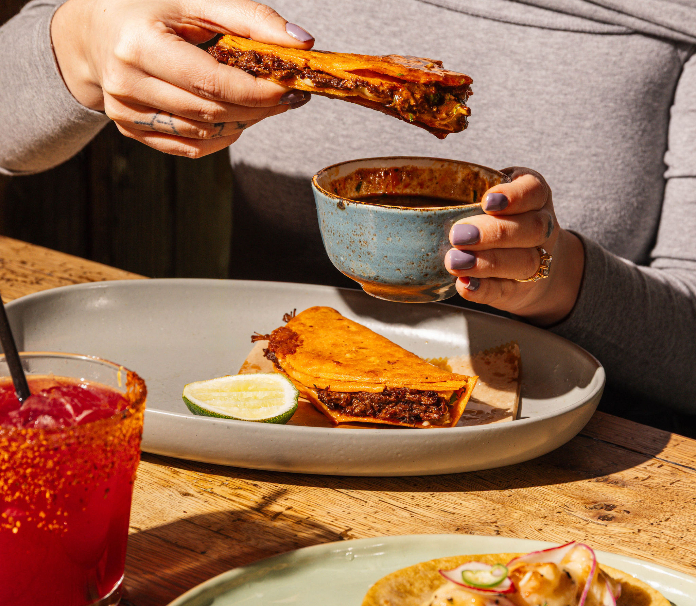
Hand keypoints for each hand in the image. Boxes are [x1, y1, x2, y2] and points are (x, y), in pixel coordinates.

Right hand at [51, 0, 313, 156]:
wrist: (93, 32)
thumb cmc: (149, 9)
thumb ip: (249, 19)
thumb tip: (301, 43)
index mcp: (139, 45)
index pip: (212, 82)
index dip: (256, 91)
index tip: (289, 87)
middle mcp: (127, 84)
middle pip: (211, 112)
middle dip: (256, 107)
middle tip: (286, 96)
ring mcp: (126, 113)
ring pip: (203, 133)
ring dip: (242, 121)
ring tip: (258, 101)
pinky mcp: (131, 130)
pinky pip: (190, 147)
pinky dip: (220, 135)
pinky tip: (231, 116)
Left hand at [445, 167, 584, 325]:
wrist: (527, 260)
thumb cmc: (495, 217)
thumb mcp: (488, 194)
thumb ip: (463, 191)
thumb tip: (407, 181)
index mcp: (535, 196)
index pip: (534, 191)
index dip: (515, 196)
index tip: (487, 202)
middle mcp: (542, 227)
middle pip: (532, 228)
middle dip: (494, 233)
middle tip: (457, 235)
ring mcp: (537, 260)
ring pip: (524, 261)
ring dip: (486, 263)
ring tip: (455, 262)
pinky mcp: (521, 289)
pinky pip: (507, 290)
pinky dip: (484, 289)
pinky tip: (464, 285)